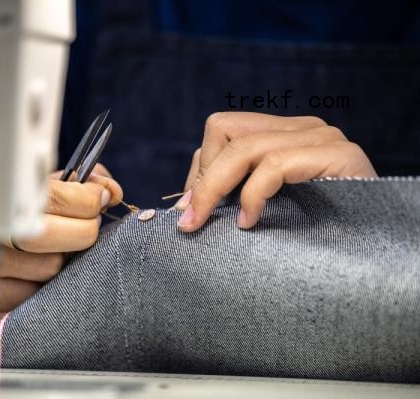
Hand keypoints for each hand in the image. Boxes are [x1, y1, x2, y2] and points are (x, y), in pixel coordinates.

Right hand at [0, 164, 122, 312]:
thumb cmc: (24, 210)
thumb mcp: (53, 187)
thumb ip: (87, 182)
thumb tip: (112, 192)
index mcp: (2, 190)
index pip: (53, 197)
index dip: (86, 200)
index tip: (99, 199)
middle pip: (48, 236)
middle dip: (81, 233)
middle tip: (86, 227)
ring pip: (45, 268)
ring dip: (62, 262)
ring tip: (58, 251)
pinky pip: (27, 295)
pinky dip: (40, 287)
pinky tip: (37, 273)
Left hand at [175, 112, 376, 230]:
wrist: (372, 253)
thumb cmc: (313, 235)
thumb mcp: (262, 211)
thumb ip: (231, 196)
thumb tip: (182, 205)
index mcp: (280, 135)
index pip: (222, 131)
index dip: (199, 171)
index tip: (189, 211)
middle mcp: (300, 128)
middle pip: (225, 129)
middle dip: (200, 178)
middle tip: (189, 222)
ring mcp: (321, 137)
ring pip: (244, 147)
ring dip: (214, 190)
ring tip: (209, 224)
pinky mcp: (339, 154)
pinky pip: (274, 165)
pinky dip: (251, 196)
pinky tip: (249, 223)